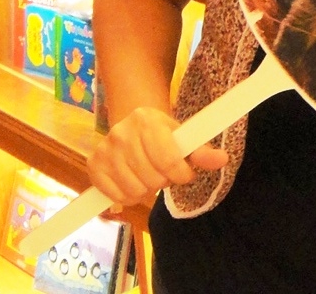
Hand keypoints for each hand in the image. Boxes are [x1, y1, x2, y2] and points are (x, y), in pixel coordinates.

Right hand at [88, 107, 228, 207]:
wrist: (132, 124)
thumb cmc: (163, 135)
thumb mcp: (184, 137)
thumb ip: (202, 151)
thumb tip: (222, 160)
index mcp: (147, 120)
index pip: (168, 160)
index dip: (181, 174)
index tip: (185, 174)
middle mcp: (121, 133)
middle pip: (152, 178)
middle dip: (164, 181)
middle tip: (163, 172)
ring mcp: (105, 149)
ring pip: (135, 191)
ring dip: (147, 190)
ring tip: (149, 175)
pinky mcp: (93, 165)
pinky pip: (117, 196)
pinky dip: (129, 196)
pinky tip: (133, 182)